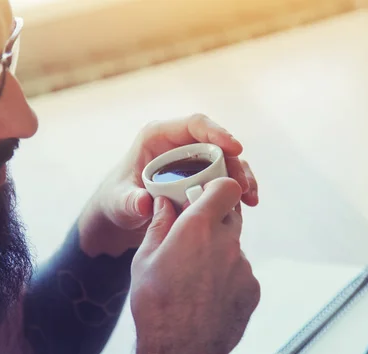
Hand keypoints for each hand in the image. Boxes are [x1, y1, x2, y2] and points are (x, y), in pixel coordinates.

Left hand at [79, 114, 258, 255]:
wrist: (122, 214)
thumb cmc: (117, 201)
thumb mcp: (119, 202)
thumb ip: (129, 202)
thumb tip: (144, 203)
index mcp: (158, 136)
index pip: (194, 124)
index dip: (217, 131)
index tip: (234, 147)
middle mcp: (180, 143)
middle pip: (216, 143)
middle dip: (234, 162)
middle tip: (244, 186)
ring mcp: (193, 158)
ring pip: (226, 159)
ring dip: (242, 176)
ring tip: (250, 199)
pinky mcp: (202, 175)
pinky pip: (226, 176)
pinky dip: (239, 187)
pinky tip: (248, 204)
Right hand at [131, 178, 259, 353]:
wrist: (181, 350)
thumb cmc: (157, 304)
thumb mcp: (145, 259)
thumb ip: (159, 225)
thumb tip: (163, 203)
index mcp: (198, 227)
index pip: (226, 187)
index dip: (218, 188)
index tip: (205, 196)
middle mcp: (226, 241)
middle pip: (231, 215)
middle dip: (215, 220)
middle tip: (194, 236)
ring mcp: (243, 266)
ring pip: (233, 247)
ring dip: (218, 252)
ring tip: (195, 277)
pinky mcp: (252, 288)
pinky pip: (240, 272)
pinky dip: (227, 277)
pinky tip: (208, 295)